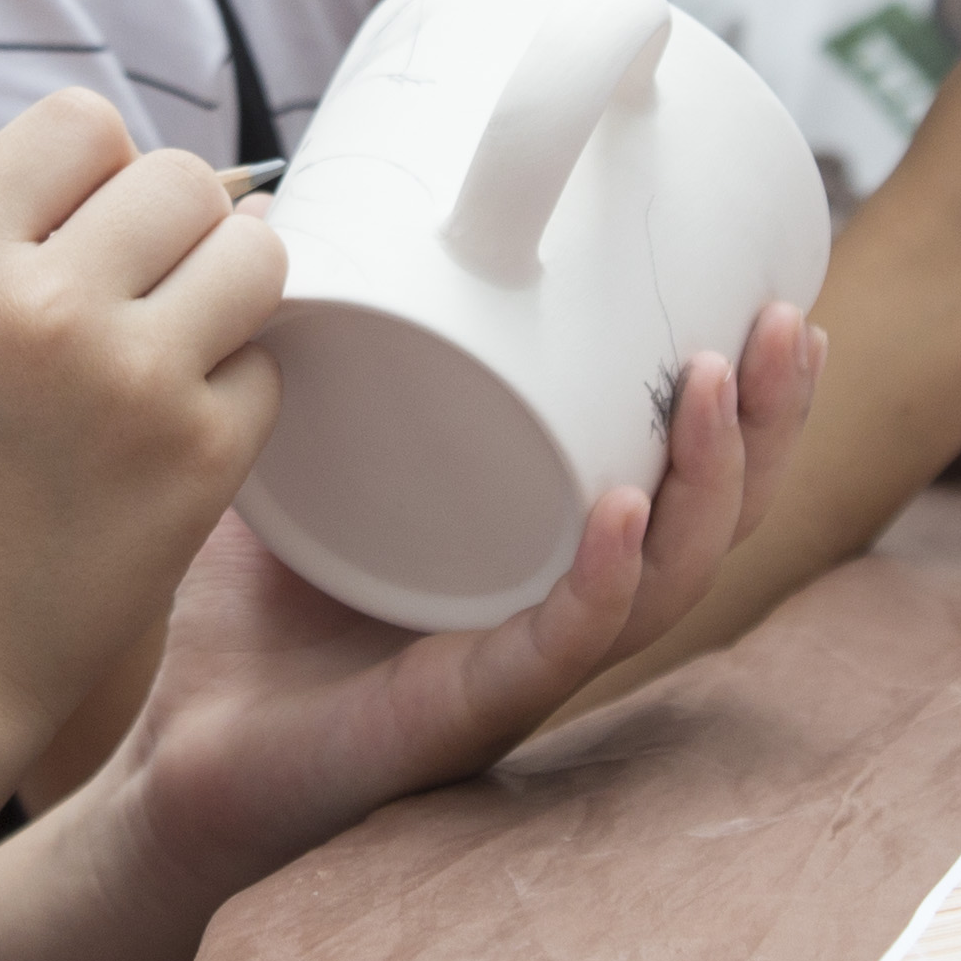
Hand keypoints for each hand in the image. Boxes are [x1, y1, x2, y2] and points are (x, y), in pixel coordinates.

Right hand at [0, 93, 287, 763]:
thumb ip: (12, 250)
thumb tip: (164, 189)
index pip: (82, 123)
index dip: (101, 174)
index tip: (92, 234)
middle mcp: (39, 301)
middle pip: (183, 179)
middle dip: (181, 229)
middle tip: (152, 299)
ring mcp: (129, 378)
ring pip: (256, 254)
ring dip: (233, 291)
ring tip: (184, 349)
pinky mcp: (200, 458)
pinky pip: (270, 368)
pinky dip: (238, 394)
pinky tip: (177, 440)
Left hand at [113, 306, 813, 902]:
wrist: (173, 752)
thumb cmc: (245, 613)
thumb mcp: (293, 451)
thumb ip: (293, 345)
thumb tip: (272, 208)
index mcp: (551, 548)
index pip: (690, 475)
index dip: (754, 402)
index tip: (779, 298)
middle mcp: (560, 609)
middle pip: (715, 522)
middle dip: (770, 426)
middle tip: (786, 323)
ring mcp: (522, 665)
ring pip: (669, 580)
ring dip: (710, 480)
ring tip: (716, 381)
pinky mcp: (464, 712)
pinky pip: (561, 647)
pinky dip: (604, 580)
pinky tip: (625, 511)